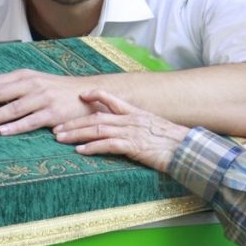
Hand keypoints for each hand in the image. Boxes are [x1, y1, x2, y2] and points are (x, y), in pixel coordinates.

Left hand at [0, 70, 106, 134]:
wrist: (88, 95)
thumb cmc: (55, 90)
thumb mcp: (30, 81)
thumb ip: (3, 82)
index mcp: (24, 75)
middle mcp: (32, 84)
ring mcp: (43, 98)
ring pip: (12, 107)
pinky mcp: (54, 112)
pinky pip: (31, 120)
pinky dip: (15, 126)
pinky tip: (2, 132)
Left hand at [53, 90, 188, 172]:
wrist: (189, 150)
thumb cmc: (174, 143)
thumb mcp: (156, 128)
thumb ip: (141, 126)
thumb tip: (130, 131)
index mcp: (136, 114)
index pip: (112, 99)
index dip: (96, 95)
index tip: (81, 94)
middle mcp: (131, 120)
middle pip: (96, 117)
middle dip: (74, 122)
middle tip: (57, 128)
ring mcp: (132, 132)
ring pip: (97, 130)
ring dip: (76, 134)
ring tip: (60, 138)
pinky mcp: (134, 146)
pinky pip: (108, 145)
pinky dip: (92, 147)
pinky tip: (80, 151)